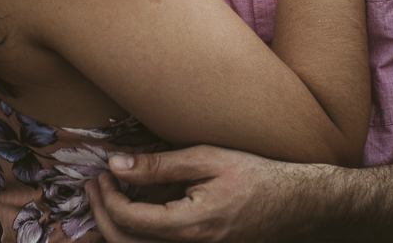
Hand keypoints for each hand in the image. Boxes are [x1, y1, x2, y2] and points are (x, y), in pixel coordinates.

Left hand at [87, 146, 307, 242]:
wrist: (298, 204)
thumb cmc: (256, 176)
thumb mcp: (208, 158)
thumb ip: (159, 166)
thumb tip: (117, 164)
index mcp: (189, 227)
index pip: (128, 220)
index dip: (107, 197)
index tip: (103, 173)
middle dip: (102, 215)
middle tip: (95, 186)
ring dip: (115, 228)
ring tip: (107, 197)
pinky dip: (137, 234)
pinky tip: (135, 210)